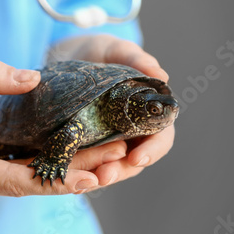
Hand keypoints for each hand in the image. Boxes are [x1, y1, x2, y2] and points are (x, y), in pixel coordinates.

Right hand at [0, 60, 103, 204]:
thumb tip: (33, 79)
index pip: (11, 180)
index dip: (55, 179)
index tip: (95, 175)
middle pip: (26, 183)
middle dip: (72, 171)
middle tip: (118, 154)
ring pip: (22, 181)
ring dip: (62, 167)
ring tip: (106, 151)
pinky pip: (12, 173)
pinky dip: (41, 163)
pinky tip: (71, 150)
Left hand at [47, 34, 175, 190]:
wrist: (72, 56)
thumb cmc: (102, 52)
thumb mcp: (117, 51)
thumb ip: (137, 59)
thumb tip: (163, 75)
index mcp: (149, 113)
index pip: (160, 137)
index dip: (152, 150)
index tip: (137, 158)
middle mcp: (132, 130)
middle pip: (134, 159)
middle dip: (121, 170)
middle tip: (104, 176)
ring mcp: (109, 139)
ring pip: (111, 164)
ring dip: (100, 175)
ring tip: (84, 182)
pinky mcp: (87, 142)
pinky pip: (88, 160)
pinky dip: (82, 169)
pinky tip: (70, 175)